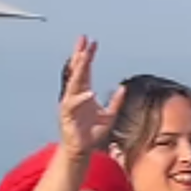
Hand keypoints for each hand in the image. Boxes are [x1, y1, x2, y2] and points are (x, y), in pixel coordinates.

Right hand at [58, 37, 123, 159]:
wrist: (82, 150)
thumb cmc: (92, 132)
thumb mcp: (109, 116)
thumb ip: (116, 102)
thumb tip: (123, 88)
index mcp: (83, 93)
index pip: (85, 71)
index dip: (88, 57)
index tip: (92, 43)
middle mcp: (75, 96)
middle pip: (77, 72)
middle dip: (80, 56)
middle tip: (83, 41)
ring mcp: (69, 104)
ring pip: (73, 84)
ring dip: (78, 70)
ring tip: (83, 57)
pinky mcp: (67, 116)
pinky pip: (73, 104)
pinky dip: (81, 98)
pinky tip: (90, 92)